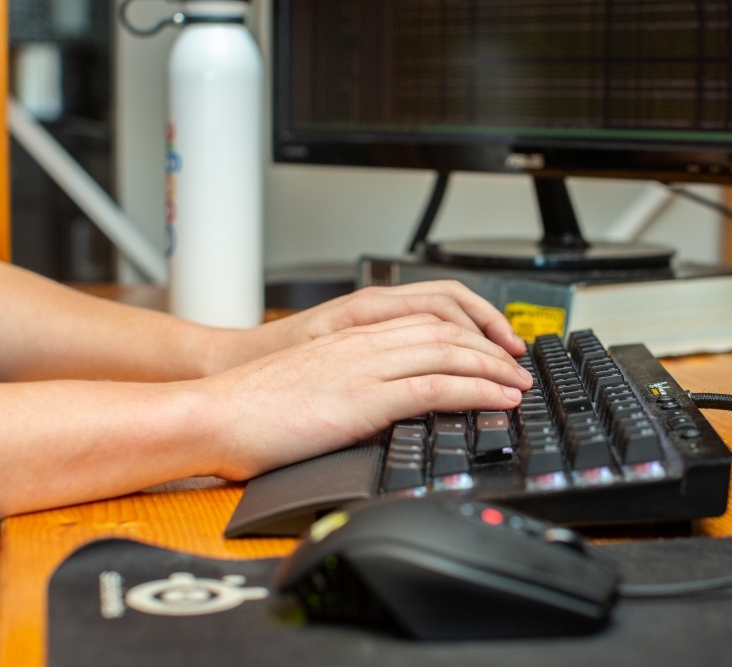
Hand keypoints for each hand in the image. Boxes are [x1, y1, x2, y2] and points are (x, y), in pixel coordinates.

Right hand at [196, 315, 531, 479]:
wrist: (213, 413)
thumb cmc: (251, 408)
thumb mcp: (311, 383)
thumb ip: (348, 382)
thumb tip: (378, 405)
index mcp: (351, 335)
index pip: (426, 317)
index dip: (468, 330)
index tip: (492, 349)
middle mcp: (364, 341)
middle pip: (447, 330)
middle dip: (491, 347)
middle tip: (518, 366)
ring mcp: (365, 365)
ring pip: (449, 352)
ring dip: (493, 367)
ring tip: (518, 383)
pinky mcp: (364, 396)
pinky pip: (435, 386)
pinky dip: (475, 391)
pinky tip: (496, 400)